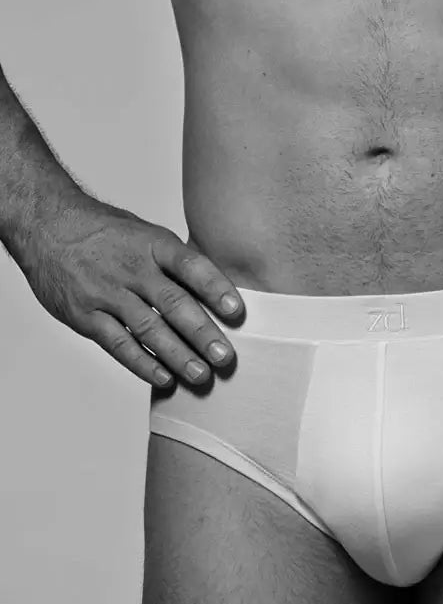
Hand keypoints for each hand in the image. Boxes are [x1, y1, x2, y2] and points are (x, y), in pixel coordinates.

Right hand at [22, 195, 242, 387]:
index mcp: (152, 244)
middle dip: (202, 333)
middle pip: (172, 303)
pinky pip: (117, 343)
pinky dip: (142, 363)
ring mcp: (105, 292)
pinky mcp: (84, 314)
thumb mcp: (146, 235)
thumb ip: (179, 264)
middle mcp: (130, 267)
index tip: (237, 312)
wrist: (44, 224)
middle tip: (225, 358)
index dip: (215, 288)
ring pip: (147, 328)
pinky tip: (164, 379)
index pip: (189, 265)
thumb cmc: (109, 234)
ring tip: (201, 376)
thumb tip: (223, 295)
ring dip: (177, 355)